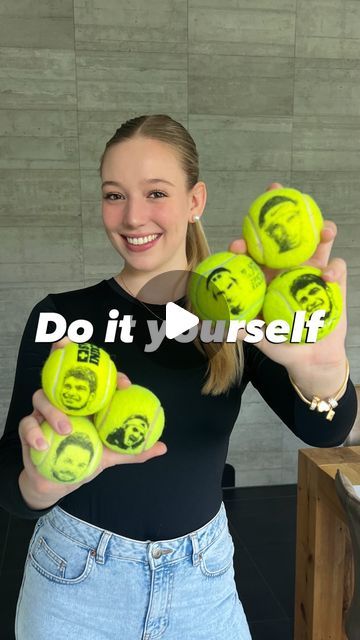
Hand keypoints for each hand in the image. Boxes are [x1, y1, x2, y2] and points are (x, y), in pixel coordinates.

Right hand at [19, 337, 166, 502]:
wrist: (57, 483)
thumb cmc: (85, 461)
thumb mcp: (111, 456)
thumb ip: (133, 452)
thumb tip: (162, 447)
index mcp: (87, 402)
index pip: (97, 379)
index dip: (111, 374)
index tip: (125, 383)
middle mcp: (65, 401)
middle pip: (62, 371)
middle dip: (62, 354)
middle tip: (66, 349)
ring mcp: (45, 411)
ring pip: (42, 397)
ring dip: (54, 411)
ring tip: (66, 428)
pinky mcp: (29, 427)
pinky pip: (28, 424)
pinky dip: (34, 433)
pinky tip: (42, 444)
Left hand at [228, 182, 347, 396]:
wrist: (311, 358)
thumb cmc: (281, 345)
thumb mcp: (260, 339)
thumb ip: (245, 331)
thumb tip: (222, 327)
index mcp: (266, 277)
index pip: (254, 253)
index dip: (245, 242)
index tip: (238, 244)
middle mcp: (288, 268)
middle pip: (285, 235)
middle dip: (283, 211)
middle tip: (279, 193)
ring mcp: (312, 270)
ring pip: (317, 242)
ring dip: (321, 230)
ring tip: (324, 227)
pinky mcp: (333, 280)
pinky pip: (336, 267)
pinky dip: (334, 269)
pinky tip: (329, 276)